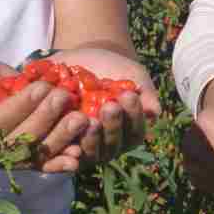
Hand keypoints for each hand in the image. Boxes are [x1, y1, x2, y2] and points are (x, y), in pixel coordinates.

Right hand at [0, 52, 88, 167]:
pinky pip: (37, 164)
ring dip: (58, 140)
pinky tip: (77, 156)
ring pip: (31, 155)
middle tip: (65, 98)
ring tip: (80, 121)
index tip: (42, 87)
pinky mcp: (16, 160)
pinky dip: (57, 162)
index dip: (20, 106)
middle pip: (17, 141)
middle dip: (44, 118)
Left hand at [43, 46, 161, 172]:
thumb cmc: (115, 69)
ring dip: (90, 138)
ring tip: (88, 118)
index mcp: (128, 134)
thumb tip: (153, 112)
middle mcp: (107, 147)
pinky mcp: (60, 144)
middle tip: (110, 106)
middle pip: (112, 146)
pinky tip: (62, 123)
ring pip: (89, 152)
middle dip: (112, 126)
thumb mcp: (133, 75)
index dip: (133, 116)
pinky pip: (62, 149)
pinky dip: (63, 141)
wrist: (82, 61)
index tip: (129, 95)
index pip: (134, 132)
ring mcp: (83, 148)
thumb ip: (145, 93)